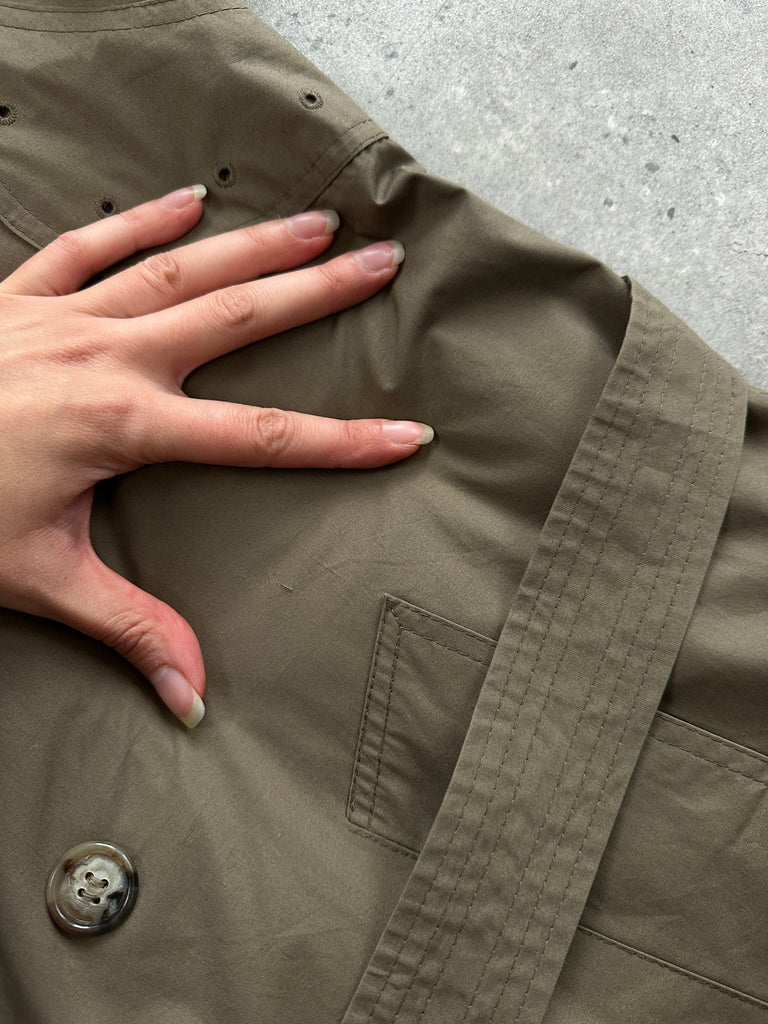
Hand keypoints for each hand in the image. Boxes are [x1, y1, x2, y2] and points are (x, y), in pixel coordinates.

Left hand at [0, 185, 431, 726]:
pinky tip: (187, 198)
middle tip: (383, 264)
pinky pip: (85, 247)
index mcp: (122, 428)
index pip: (262, 438)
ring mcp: (61, 319)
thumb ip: (129, 629)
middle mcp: (106, 360)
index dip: (343, 442)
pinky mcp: (19, 299)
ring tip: (317, 223)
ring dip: (253, 244)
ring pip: (178, 269)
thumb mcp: (39, 580)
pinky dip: (138, 220)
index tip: (408, 435)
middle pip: (236, 319)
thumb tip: (195, 699)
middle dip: (319, 294)